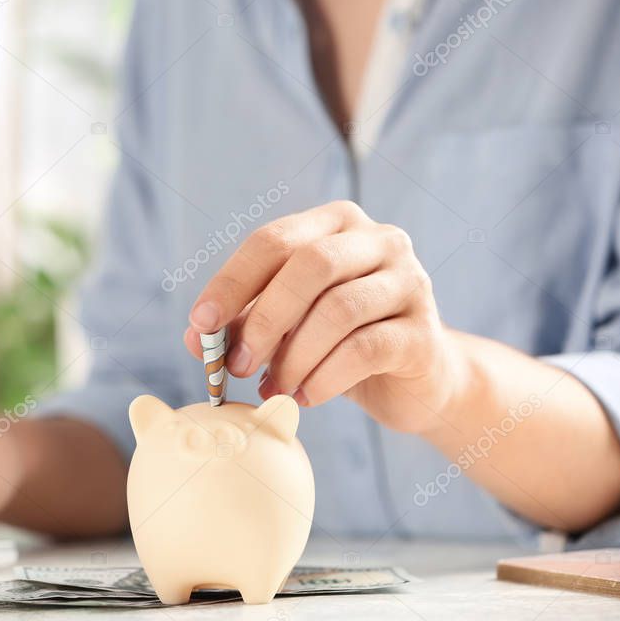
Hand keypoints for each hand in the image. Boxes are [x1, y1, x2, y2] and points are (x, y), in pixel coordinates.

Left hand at [185, 200, 468, 434]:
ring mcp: (409, 282)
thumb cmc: (342, 342)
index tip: (200, 325)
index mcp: (336, 224)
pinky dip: (324, 377)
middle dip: (264, 319)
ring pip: (338, 309)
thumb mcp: (287, 326)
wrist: (417, 380)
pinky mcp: (423, 333)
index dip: (231, 283)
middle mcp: (379, 240)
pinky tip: (306, 396)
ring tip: (274, 386)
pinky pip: (364, 350)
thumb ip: (243, 323)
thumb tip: (196, 339)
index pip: (273, 241)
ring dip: (293, 355)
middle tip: (237, 365)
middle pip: (310, 265)